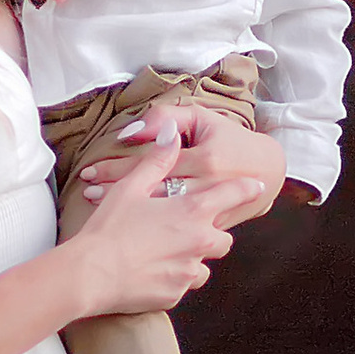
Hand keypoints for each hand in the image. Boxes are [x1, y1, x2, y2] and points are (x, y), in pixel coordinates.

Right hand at [64, 148, 246, 317]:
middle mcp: (199, 241)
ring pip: (205, 264)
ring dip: (194, 257)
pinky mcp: (176, 293)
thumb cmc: (109, 227)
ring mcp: (189, 270)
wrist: (91, 274)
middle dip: (211, 233)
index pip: (232, 195)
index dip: (246, 189)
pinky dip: (174, 277)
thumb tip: (170, 134)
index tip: (256, 186)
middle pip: (224, 238)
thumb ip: (157, 160)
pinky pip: (184, 283)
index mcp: (192, 210)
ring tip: (167, 251)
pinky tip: (153, 270)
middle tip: (187, 229)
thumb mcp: (131, 187)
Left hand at [74, 105, 287, 227]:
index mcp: (206, 159)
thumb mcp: (201, 119)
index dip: (116, 167)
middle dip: (115, 194)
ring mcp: (212, 213)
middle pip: (151, 194)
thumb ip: (165, 118)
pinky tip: (128, 228)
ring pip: (160, 218)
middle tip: (87, 193)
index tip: (88, 172)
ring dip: (128, 215)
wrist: (266, 171)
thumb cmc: (229, 140)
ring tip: (100, 210)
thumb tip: (131, 132)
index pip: (150, 163)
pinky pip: (175, 235)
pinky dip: (149, 232)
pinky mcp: (212, 231)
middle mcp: (208, 189)